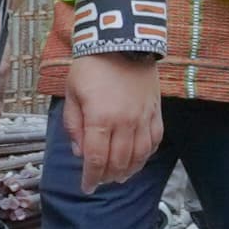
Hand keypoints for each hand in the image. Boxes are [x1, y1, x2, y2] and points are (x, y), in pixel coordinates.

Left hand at [59, 52, 161, 193]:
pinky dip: (146, 155)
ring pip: (139, 155)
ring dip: (128, 170)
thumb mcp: (72, 94)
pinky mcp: (156, 111)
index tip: (86, 188)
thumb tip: (80, 153)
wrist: (122, 41)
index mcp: (100, 119)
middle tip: (99, 181)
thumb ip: (74, 125)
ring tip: (118, 176)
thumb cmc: (91, 67)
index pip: (96, 159)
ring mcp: (143, 118)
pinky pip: (154, 141)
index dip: (91, 178)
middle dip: (107, 176)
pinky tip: (138, 160)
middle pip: (118, 162)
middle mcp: (124, 122)